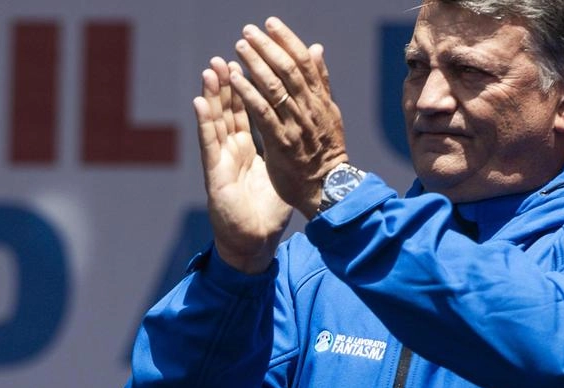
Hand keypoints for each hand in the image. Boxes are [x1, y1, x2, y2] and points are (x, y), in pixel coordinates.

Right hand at [194, 57, 293, 273]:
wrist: (254, 242)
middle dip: (226, 84)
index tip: (246, 63)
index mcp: (249, 151)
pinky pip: (209, 143)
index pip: (247, 113)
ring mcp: (222, 161)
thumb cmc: (268, 212)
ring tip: (210, 69)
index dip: (246, 88)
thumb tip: (299, 131)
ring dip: (212, 95)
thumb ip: (286, 148)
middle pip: (229, 111)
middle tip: (223, 57)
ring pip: (216, 121)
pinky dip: (205, 122)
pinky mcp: (215, 173)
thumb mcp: (281, 173)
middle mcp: (233, 152)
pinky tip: (200, 102)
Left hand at [228, 18, 349, 218]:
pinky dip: (248, 93)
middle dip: (267, 47)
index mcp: (321, 100)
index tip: (270, 23)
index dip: (287, 40)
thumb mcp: (329, 113)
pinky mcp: (282, 142)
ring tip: (239, 48)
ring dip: (255, 65)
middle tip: (248, 31)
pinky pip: (263, 113)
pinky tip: (234, 79)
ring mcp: (296, 125)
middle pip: (288, 70)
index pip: (303, 62)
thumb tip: (316, 48)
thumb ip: (320, 81)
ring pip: (275, 87)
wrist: (328, 188)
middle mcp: (310, 109)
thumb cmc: (325, 152)